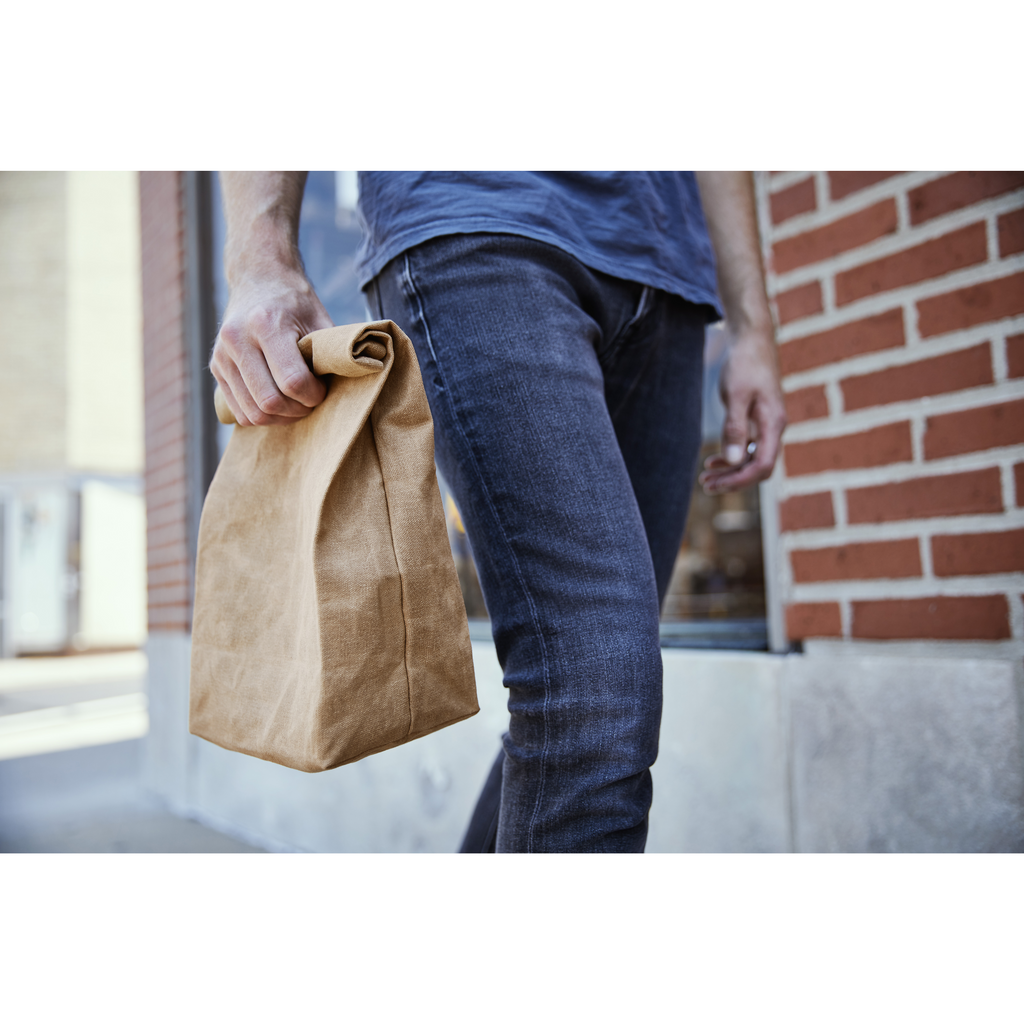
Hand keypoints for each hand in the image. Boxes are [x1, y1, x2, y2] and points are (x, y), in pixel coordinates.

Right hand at [210, 267, 333, 426]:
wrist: (258, 279)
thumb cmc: (295, 303)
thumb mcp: (319, 319)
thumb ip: (331, 353)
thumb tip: (352, 386)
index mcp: (265, 323)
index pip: (292, 381)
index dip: (314, 395)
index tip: (322, 389)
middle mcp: (237, 339)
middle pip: (269, 402)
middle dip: (298, 410)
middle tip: (312, 401)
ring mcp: (222, 355)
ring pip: (253, 413)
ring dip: (281, 419)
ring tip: (297, 405)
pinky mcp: (216, 368)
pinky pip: (239, 412)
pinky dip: (263, 417)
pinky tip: (280, 405)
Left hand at [698, 327, 785, 493]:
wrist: (753, 340)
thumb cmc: (745, 364)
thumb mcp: (736, 395)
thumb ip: (735, 428)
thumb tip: (733, 460)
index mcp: (773, 424)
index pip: (761, 466)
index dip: (740, 480)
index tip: (716, 485)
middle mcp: (774, 428)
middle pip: (758, 467)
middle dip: (732, 479)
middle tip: (705, 485)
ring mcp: (767, 425)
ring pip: (752, 459)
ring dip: (731, 470)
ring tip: (705, 476)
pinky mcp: (759, 420)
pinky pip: (749, 447)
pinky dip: (733, 456)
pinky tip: (714, 459)